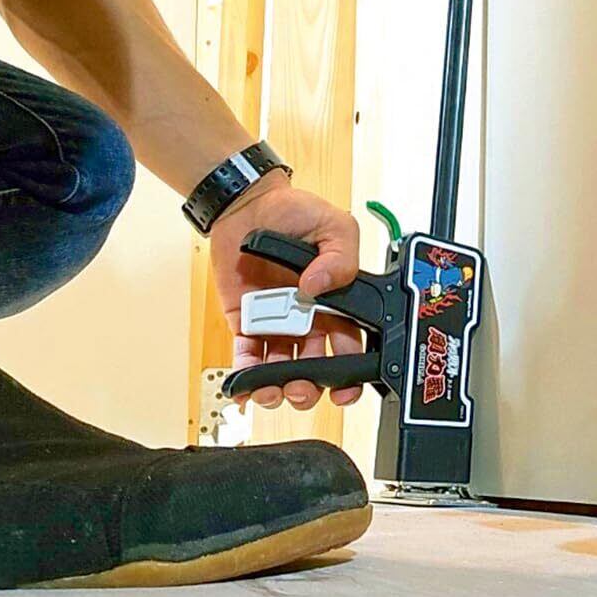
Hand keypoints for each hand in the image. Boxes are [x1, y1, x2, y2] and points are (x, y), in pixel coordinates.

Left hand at [210, 172, 364, 410]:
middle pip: (316, 369)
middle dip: (311, 388)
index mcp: (337, 302)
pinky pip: (247, 357)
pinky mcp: (246, 323)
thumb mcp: (335, 226)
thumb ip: (341, 257)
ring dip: (278, 389)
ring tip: (272, 391)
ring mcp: (277, 324)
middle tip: (303, 388)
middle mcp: (309, 319)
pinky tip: (246, 384)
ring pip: (281, 371)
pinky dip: (246, 375)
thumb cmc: (294, 212)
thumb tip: (319, 287)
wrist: (249, 206)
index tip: (343, 389)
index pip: (350, 348)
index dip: (349, 374)